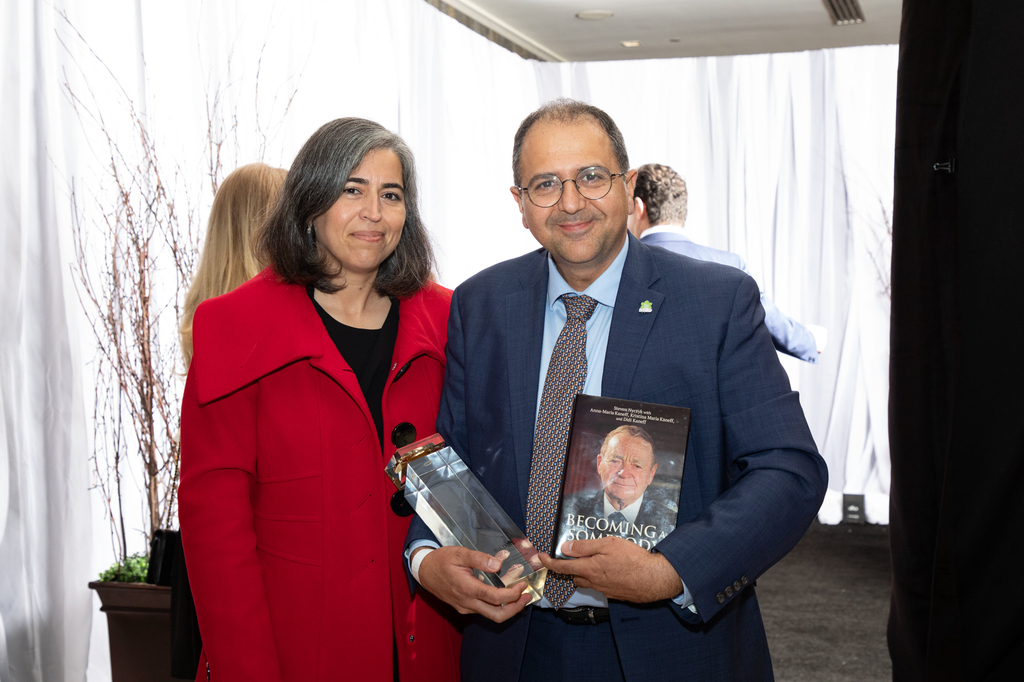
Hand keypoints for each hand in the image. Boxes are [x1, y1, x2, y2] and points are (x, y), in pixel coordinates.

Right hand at [416, 546, 531, 622]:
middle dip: (515, 608)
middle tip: (527, 597)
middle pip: (497, 615)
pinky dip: (497, 606)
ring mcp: (465, 607)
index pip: (496, 598)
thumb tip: (498, 564)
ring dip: (508, 609)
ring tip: (520, 597)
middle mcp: (467, 602)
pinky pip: (483, 611)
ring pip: (490, 615)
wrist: (423, 571)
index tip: (523, 585)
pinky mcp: (464, 607)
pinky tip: (503, 595)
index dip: (512, 594)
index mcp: (467, 588)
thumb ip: (479, 559)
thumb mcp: (459, 553)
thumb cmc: (441, 561)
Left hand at [539, 536, 682, 602]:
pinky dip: (596, 578)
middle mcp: (593, 582)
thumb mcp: (608, 544)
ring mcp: (604, 590)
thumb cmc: (633, 559)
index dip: (549, 563)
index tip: (541, 558)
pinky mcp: (614, 594)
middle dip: (567, 567)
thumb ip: (585, 546)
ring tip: (589, 561)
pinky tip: (606, 570)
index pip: (562, 567)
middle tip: (568, 557)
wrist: (655, 579)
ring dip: (582, 573)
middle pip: (573, 576)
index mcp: (589, 568)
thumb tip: (565, 548)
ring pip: (585, 582)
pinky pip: (599, 586)